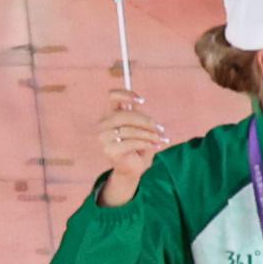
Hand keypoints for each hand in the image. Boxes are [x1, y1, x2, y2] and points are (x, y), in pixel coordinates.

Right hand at [97, 89, 170, 206]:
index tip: (141, 101)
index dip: (126, 95)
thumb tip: (139, 102)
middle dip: (145, 121)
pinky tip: (152, 145)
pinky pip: (131, 142)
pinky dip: (145, 143)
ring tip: (158, 139)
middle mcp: (103, 125)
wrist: (133, 168)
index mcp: (110, 114)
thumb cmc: (138, 144)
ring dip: (149, 134)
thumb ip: (138, 114)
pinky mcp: (109, 150)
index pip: (113, 96)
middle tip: (159, 128)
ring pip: (130, 130)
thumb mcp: (141, 126)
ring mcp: (104, 138)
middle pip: (125, 114)